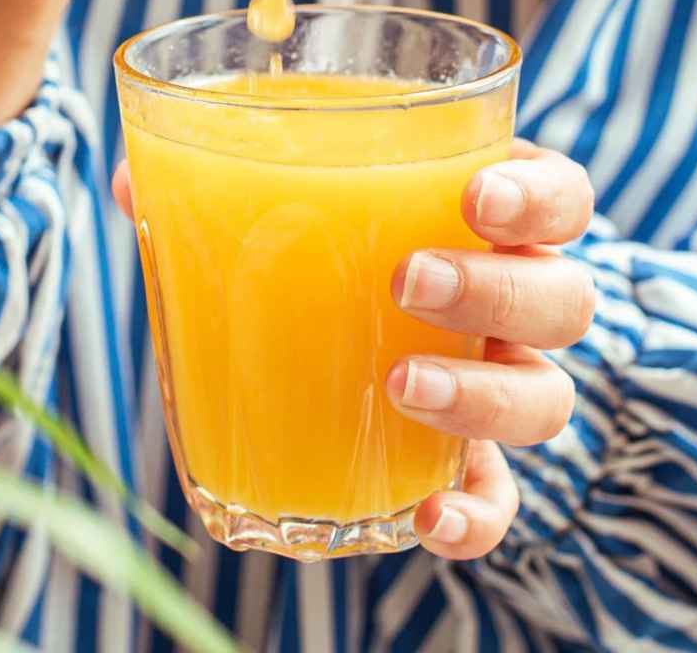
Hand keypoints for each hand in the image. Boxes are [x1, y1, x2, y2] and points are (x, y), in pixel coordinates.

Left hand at [112, 138, 593, 560]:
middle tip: (409, 279)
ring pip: (546, 396)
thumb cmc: (307, 247)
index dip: (538, 195)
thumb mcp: (266, 202)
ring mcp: (496, 383)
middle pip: (563, 297)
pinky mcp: (467, 463)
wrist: (313, 344)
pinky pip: (502, 499)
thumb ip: (209, 182)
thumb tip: (133, 181)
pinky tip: (426, 515)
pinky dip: (477, 515)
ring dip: (484, 395)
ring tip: (400, 384)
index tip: (475, 194)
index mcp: (481, 218)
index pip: (561, 195)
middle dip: (496, 288)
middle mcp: (510, 300)